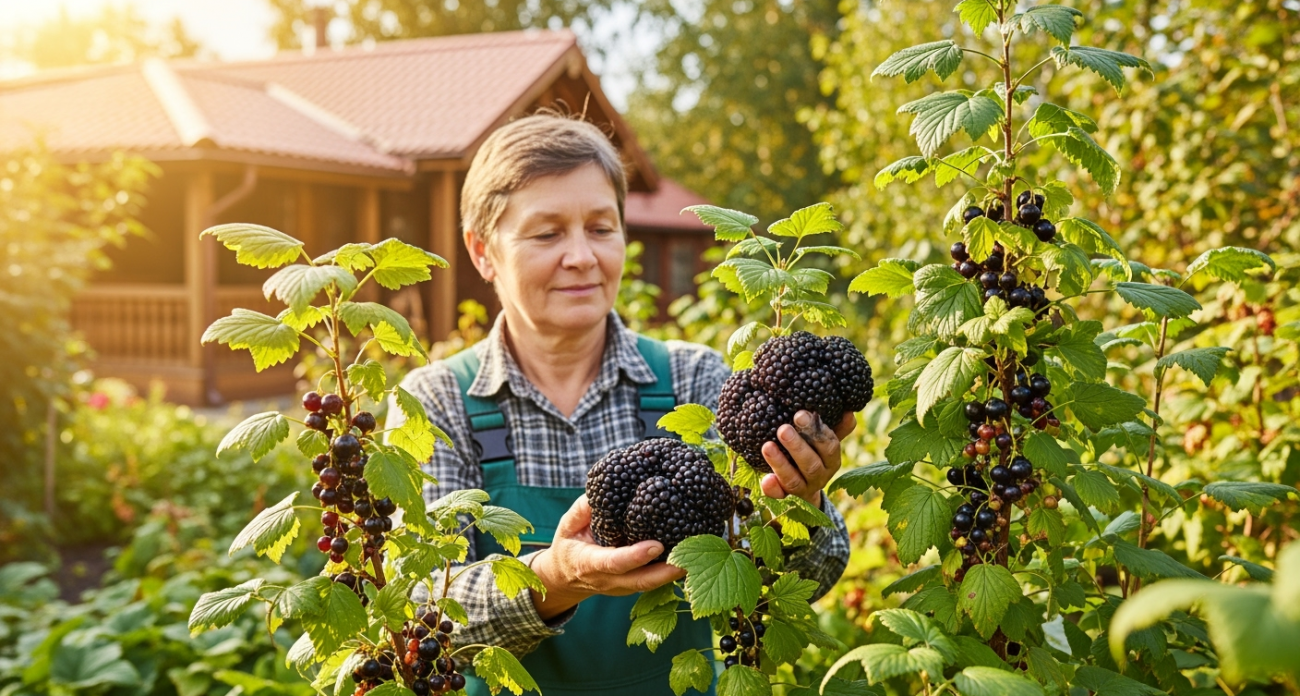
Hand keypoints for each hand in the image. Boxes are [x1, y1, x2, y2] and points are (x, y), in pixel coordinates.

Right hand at [529, 495, 685, 619]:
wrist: (565, 579)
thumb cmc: (569, 546)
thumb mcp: (567, 525)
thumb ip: (583, 509)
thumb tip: (603, 488)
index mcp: (590, 564)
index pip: (615, 562)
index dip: (635, 556)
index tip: (656, 545)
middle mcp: (609, 580)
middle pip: (642, 581)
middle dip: (668, 572)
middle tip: (691, 557)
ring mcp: (623, 587)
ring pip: (652, 584)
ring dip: (676, 573)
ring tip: (700, 555)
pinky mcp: (633, 586)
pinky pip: (654, 581)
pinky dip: (672, 571)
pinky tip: (692, 556)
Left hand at [760, 410, 855, 507]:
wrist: (806, 490)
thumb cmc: (814, 455)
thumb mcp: (825, 443)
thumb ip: (837, 429)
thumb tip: (848, 413)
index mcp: (831, 461)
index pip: (829, 447)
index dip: (816, 432)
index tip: (800, 415)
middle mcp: (819, 477)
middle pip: (811, 465)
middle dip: (797, 446)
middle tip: (783, 429)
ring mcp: (803, 490)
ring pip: (794, 480)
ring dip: (780, 464)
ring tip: (767, 446)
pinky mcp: (786, 499)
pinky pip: (780, 497)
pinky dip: (773, 489)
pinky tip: (766, 479)